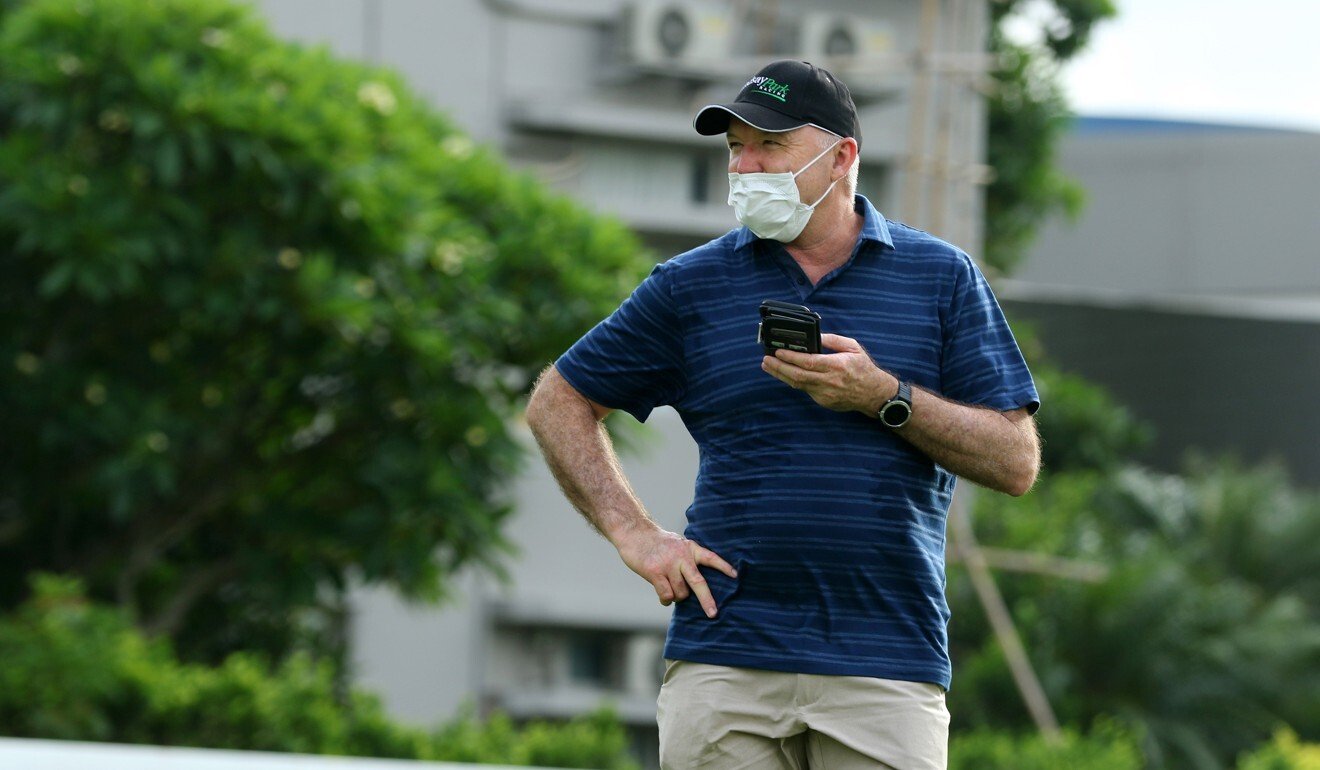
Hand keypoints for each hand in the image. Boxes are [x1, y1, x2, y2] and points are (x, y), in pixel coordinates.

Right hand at [615, 526, 736, 617]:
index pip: (710, 558)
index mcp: (689, 548)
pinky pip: (666, 595)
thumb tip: (693, 586)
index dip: (723, 567)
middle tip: (713, 613)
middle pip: (698, 582)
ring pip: (680, 593)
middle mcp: (681, 556)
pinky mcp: (655, 572)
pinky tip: (664, 597)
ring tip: (670, 589)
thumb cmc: (656, 542)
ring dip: (677, 596)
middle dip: (706, 600)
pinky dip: (666, 600)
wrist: (634, 532)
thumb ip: (686, 559)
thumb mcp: (676, 544)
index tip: (736, 576)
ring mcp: (668, 564)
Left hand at [761, 333, 896, 413]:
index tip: (778, 351)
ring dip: (780, 375)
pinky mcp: (823, 401)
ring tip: (768, 366)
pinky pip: (805, 389)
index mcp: (836, 365)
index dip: (790, 357)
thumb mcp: (853, 347)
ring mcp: (824, 393)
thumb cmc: (863, 368)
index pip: (807, 362)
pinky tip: (785, 373)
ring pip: (797, 384)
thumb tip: (816, 335)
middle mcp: (828, 381)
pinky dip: (794, 381)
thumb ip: (833, 340)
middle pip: (797, 375)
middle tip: (765, 360)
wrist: (873, 394)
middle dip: (778, 367)